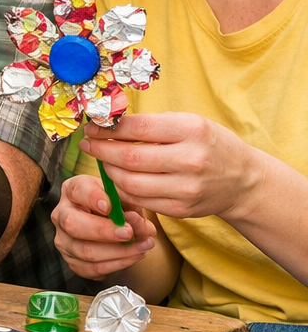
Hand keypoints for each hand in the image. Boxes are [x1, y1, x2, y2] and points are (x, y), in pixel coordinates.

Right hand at [52, 174, 156, 280]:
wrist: (112, 227)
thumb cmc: (117, 208)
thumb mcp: (127, 200)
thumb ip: (132, 207)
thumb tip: (134, 220)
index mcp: (73, 190)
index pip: (77, 191)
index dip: (92, 198)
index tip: (110, 206)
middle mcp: (62, 214)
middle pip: (72, 223)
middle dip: (103, 231)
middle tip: (128, 232)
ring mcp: (64, 239)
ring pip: (85, 251)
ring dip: (118, 252)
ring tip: (141, 246)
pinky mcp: (72, 261)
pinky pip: (93, 268)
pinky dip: (117, 264)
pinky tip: (133, 256)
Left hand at [82, 113, 252, 221]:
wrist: (243, 180)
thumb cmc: (209, 144)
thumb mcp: (189, 123)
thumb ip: (152, 124)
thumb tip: (108, 122)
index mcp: (192, 130)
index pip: (137, 128)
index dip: (107, 128)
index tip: (91, 126)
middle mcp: (191, 160)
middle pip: (129, 157)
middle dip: (101, 150)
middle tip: (88, 144)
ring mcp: (186, 188)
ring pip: (130, 182)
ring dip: (108, 170)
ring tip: (101, 160)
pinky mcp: (181, 209)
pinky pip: (140, 199)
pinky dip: (122, 188)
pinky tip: (117, 177)